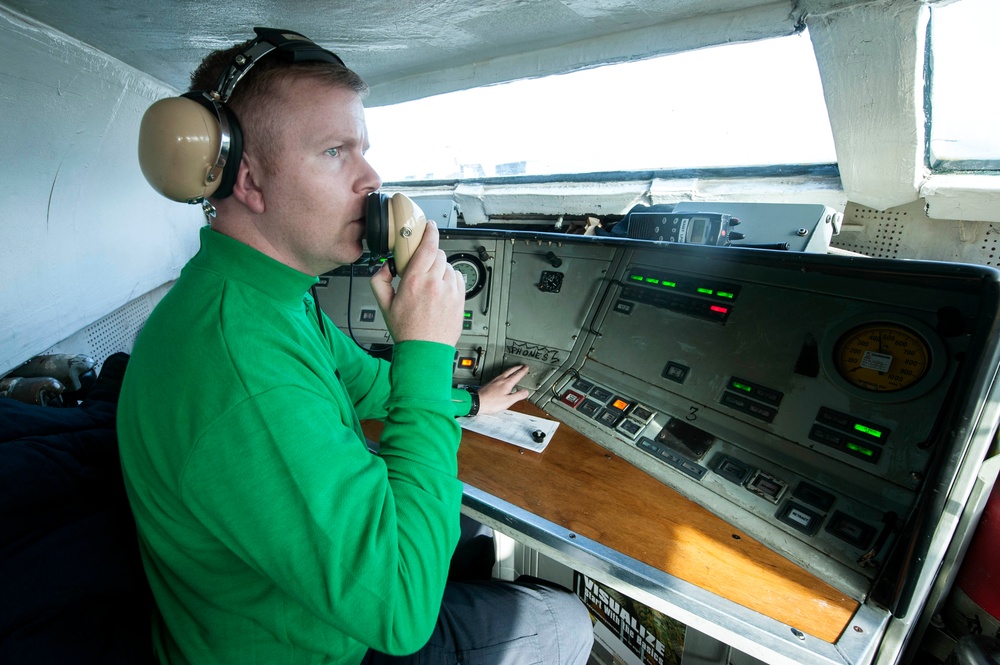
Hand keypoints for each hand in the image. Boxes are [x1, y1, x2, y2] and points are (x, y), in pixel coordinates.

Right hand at [370, 223, 464, 345]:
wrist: (424, 351)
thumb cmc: (406, 331)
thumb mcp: (384, 305)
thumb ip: (379, 280)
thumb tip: (386, 267)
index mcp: (414, 281)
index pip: (427, 246)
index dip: (430, 232)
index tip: (430, 226)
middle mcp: (434, 284)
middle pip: (439, 254)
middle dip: (431, 255)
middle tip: (424, 265)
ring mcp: (449, 291)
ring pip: (449, 266)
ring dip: (441, 269)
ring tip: (432, 284)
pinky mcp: (460, 299)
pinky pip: (458, 279)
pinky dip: (451, 280)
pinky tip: (441, 290)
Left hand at [477, 365, 530, 414]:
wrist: (477, 402)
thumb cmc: (491, 403)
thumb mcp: (508, 401)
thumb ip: (518, 395)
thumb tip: (525, 392)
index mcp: (506, 383)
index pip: (517, 375)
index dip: (523, 371)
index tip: (526, 367)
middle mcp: (500, 380)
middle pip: (510, 371)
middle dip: (517, 368)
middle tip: (521, 365)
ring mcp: (494, 381)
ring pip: (504, 372)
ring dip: (510, 370)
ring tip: (513, 369)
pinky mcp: (489, 384)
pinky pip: (499, 376)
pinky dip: (504, 374)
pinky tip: (502, 377)